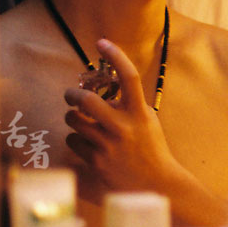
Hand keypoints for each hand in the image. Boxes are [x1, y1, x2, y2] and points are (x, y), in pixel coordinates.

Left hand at [64, 39, 184, 190]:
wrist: (156, 184)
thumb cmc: (151, 149)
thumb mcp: (147, 121)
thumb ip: (129, 106)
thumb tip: (105, 91)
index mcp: (140, 112)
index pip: (129, 77)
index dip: (115, 55)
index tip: (102, 42)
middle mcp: (123, 126)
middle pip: (87, 99)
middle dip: (72, 94)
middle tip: (71, 95)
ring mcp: (108, 144)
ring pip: (74, 120)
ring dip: (72, 117)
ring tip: (77, 120)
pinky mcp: (96, 160)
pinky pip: (73, 141)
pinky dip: (76, 140)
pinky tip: (86, 144)